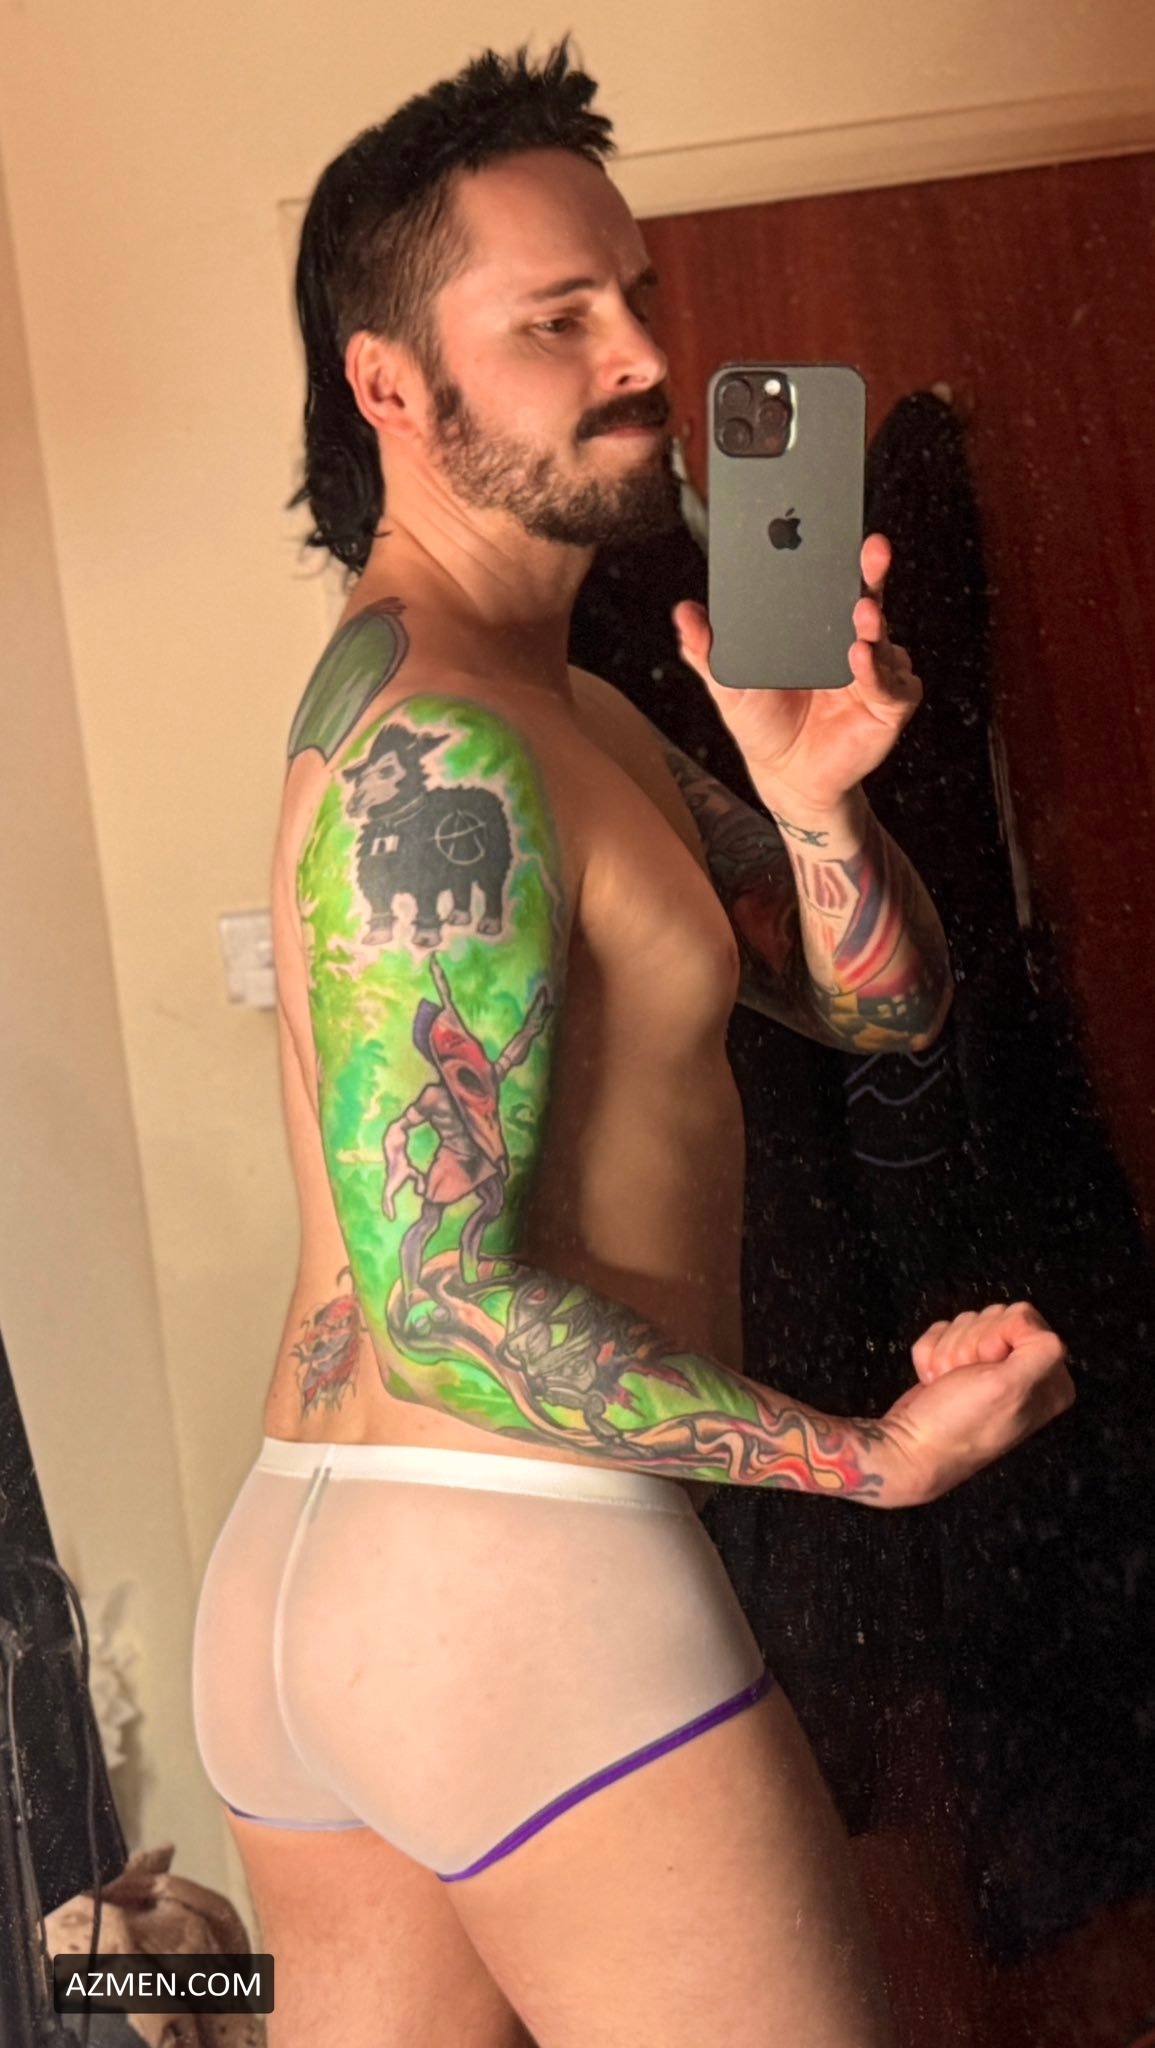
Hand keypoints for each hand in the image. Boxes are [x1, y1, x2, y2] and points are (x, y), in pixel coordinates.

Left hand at [672, 533, 921, 815]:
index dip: (838, 557)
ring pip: (884, 639)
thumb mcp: (728, 683)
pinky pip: (893, 685)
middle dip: (871, 572)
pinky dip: (879, 672)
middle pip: (868, 598)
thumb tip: (685, 612)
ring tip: (860, 613)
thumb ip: (707, 649)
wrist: (786, 775)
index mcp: (819, 628)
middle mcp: (854, 642)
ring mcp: (876, 672)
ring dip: (873, 624)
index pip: (833, 583)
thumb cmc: (763, 721)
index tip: (834, 530)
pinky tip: (861, 659)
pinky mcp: (889, 706)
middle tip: (870, 549)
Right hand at [876, 1302, 1074, 1506]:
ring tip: (948, 1385)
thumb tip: (1026, 1323)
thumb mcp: (1012, 1388)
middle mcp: (1024, 1371)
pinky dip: (931, 1353)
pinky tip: (934, 1382)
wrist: (909, 1449)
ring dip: (947, 1352)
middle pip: (994, 1316)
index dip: (996, 1335)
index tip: (986, 1366)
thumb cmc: (959, 1424)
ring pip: (967, 1322)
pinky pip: (942, 1331)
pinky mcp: (958, 1364)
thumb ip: (1041, 1350)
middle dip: (969, 1344)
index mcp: (1049, 1378)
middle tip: (965, 1380)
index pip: (1024, 1317)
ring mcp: (988, 1367)